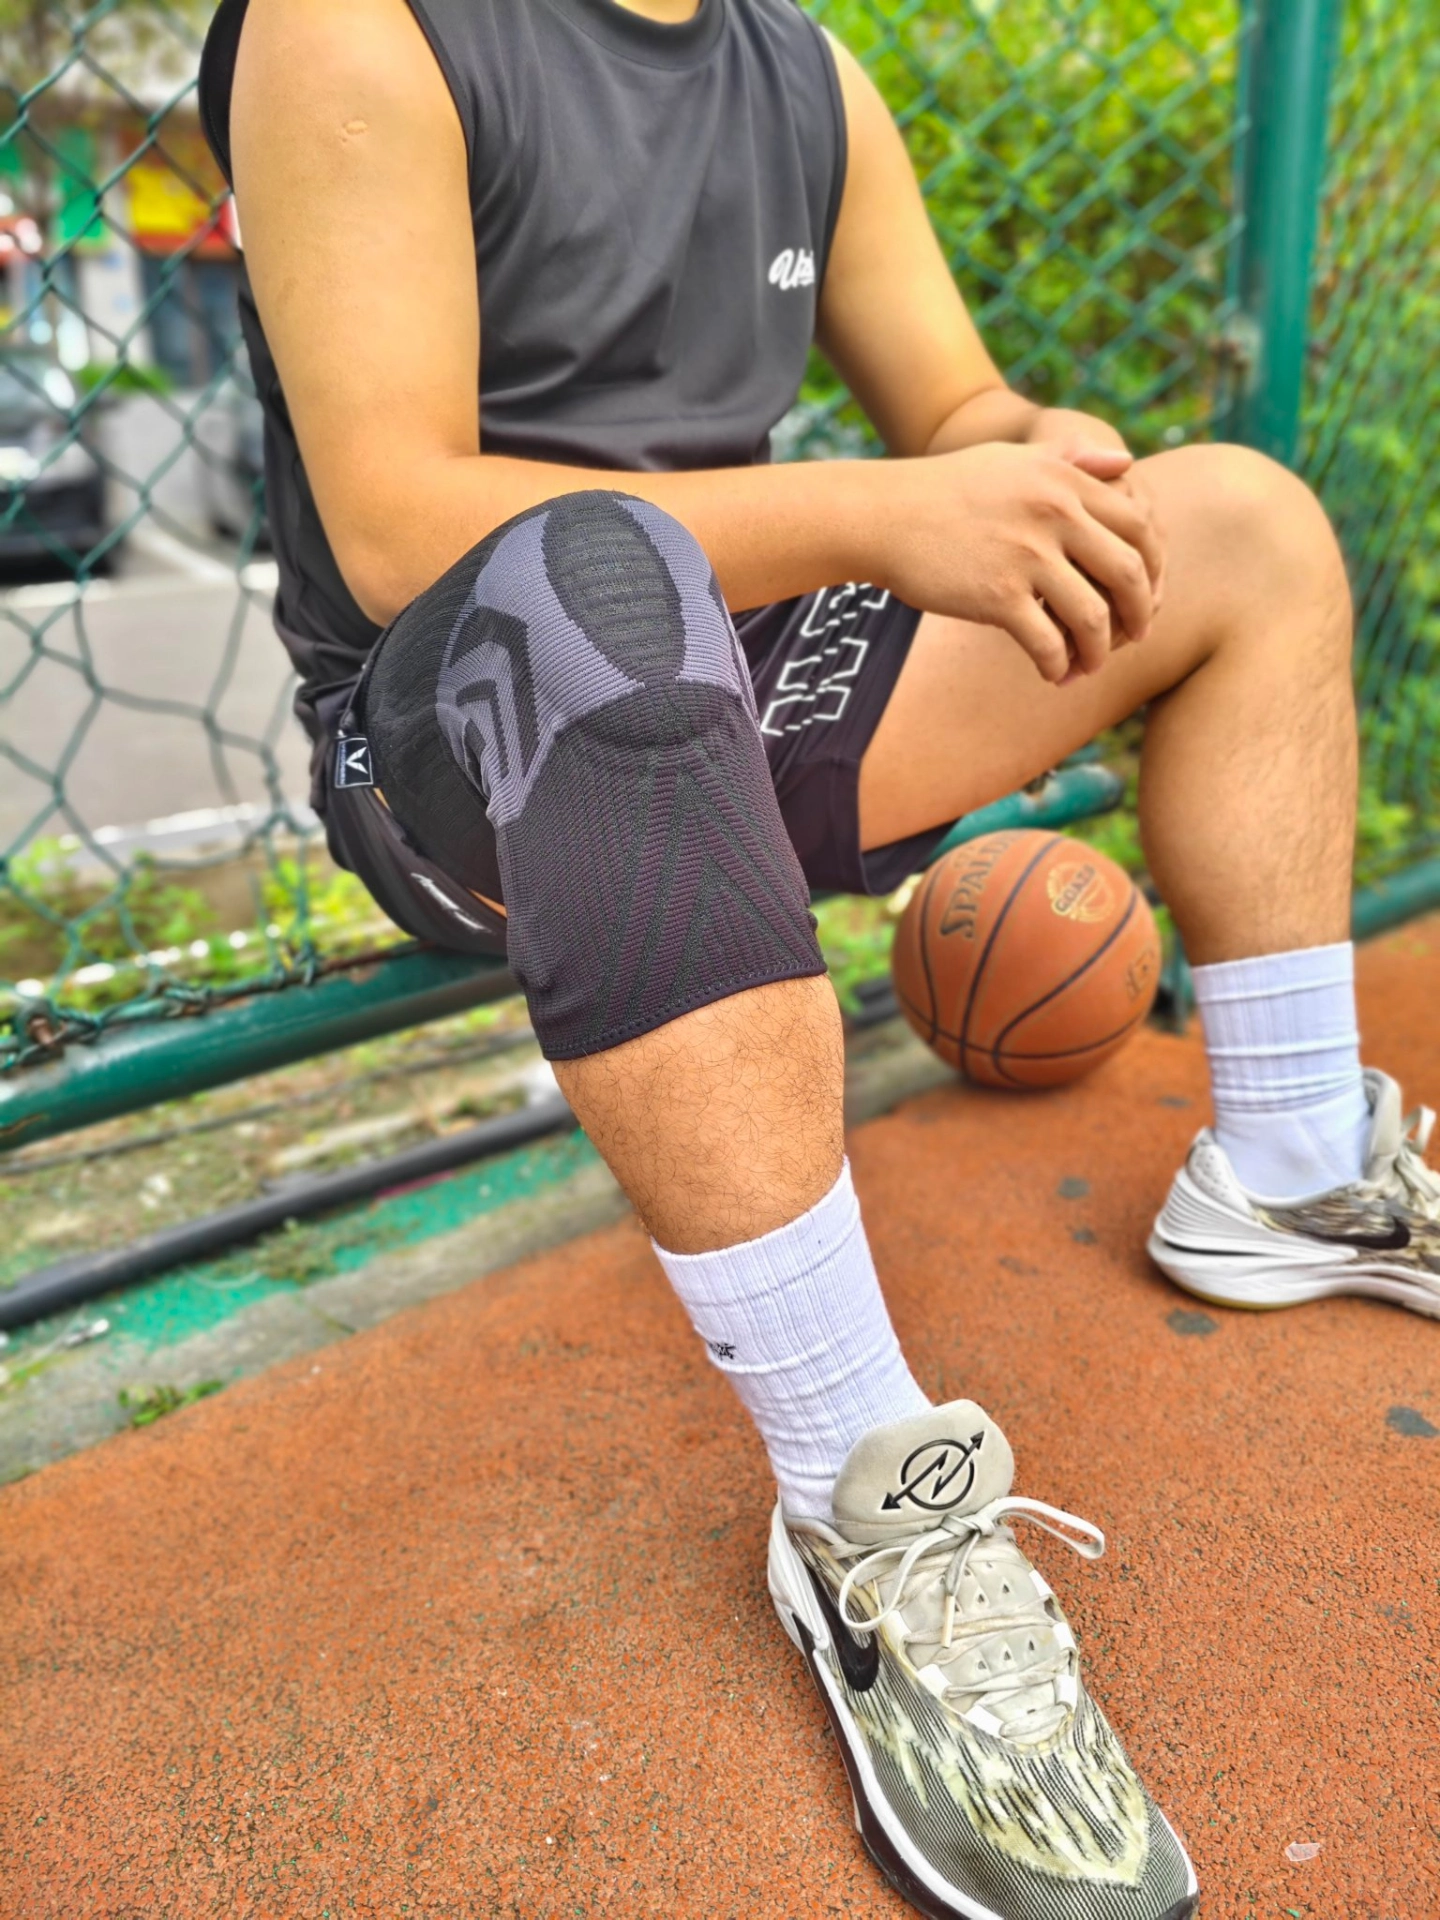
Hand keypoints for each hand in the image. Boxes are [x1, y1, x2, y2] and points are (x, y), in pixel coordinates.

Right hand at [870, 441, 1163, 684]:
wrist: (884, 517)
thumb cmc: (947, 489)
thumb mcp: (1014, 458)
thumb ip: (1072, 458)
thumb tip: (1126, 460)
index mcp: (1066, 482)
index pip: (1140, 529)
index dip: (1155, 569)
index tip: (1147, 596)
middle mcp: (1055, 515)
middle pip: (1129, 575)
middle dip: (1139, 616)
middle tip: (1134, 639)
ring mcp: (1027, 557)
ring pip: (1093, 618)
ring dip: (1099, 652)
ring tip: (1088, 666)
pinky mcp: (997, 596)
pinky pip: (1047, 643)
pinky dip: (1057, 666)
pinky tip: (1051, 673)